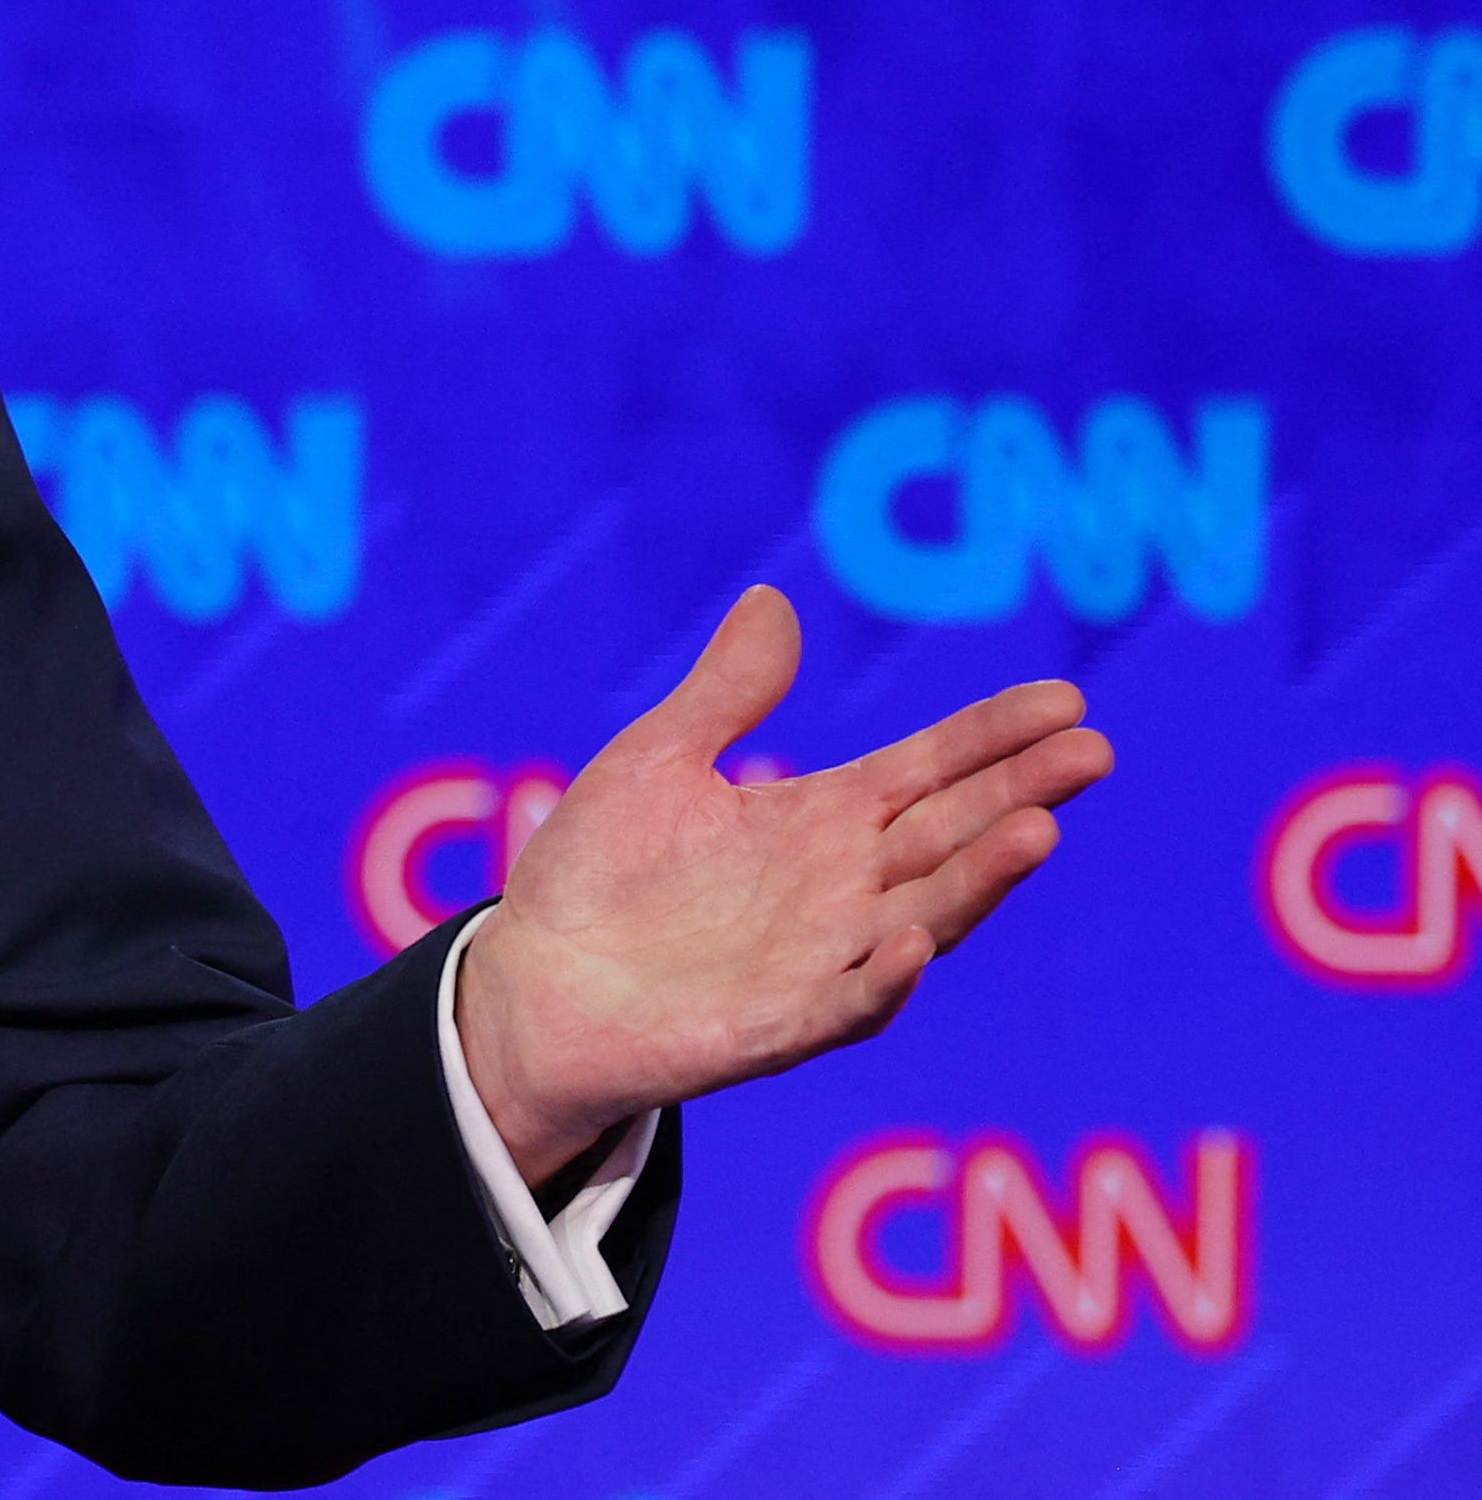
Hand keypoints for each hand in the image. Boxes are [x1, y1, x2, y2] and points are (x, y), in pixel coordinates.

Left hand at [452, 584, 1113, 1183]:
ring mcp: (821, 959)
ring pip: (924, 916)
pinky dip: (883, 976)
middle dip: (1020, 794)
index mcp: (819, 822)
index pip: (927, 771)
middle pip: (950, 835)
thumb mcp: (660, 760)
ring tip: (1038, 828)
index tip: (1065, 702)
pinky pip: (845, 1002)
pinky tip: (911, 942)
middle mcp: (841, 889)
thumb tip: (773, 600)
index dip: (992, 738)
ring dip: (980, 879)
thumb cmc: (599, 873)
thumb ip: (726, 693)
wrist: (533, 980)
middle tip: (1091, 751)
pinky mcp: (778, 1024)